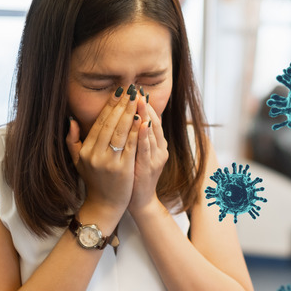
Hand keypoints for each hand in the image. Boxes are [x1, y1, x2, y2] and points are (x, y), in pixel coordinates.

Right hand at [66, 86, 140, 217]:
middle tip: (131, 89)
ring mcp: (109, 163)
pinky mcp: (123, 170)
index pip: (100, 123)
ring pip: (121, 132)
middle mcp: (96, 155)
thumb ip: (72, 140)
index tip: (119, 91)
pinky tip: (142, 119)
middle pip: (110, 124)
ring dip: (130, 113)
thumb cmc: (94, 181)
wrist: (104, 205)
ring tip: (138, 99)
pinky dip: (137, 132)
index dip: (110, 106)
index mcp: (86, 151)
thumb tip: (71, 119)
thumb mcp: (78, 161)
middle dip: (122, 105)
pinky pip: (131, 146)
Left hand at [128, 92, 168, 212]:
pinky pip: (147, 149)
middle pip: (154, 122)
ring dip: (146, 115)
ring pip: (152, 133)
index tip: (136, 90)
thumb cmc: (134, 175)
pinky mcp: (149, 167)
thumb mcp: (137, 153)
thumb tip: (131, 116)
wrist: (139, 200)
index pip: (151, 119)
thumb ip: (135, 136)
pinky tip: (142, 124)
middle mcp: (159, 148)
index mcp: (156, 144)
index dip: (145, 104)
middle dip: (145, 105)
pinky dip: (144, 136)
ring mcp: (156, 158)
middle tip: (137, 89)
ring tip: (140, 100)